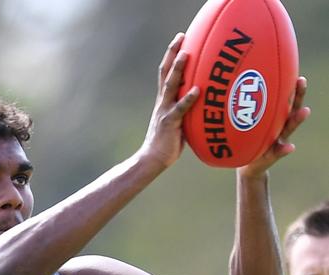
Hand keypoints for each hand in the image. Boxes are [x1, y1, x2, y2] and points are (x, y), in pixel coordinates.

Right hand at [139, 33, 198, 167]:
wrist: (151, 160)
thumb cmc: (166, 144)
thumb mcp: (178, 122)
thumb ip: (186, 110)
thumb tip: (202, 103)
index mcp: (163, 101)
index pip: (165, 73)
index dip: (171, 56)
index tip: (180, 40)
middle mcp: (162, 102)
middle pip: (166, 73)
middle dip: (173, 54)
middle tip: (181, 36)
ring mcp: (165, 111)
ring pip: (170, 86)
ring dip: (179, 69)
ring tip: (187, 54)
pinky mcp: (170, 123)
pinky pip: (180, 109)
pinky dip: (188, 98)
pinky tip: (196, 89)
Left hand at [239, 76, 310, 177]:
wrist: (247, 165)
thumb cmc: (243, 141)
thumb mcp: (240, 127)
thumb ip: (236, 113)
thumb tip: (218, 89)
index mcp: (272, 118)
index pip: (281, 98)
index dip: (285, 85)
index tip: (290, 69)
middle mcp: (279, 126)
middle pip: (290, 108)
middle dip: (296, 95)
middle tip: (300, 81)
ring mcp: (277, 140)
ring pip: (289, 128)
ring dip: (297, 119)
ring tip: (305, 111)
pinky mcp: (272, 155)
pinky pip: (278, 152)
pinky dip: (284, 149)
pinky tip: (290, 147)